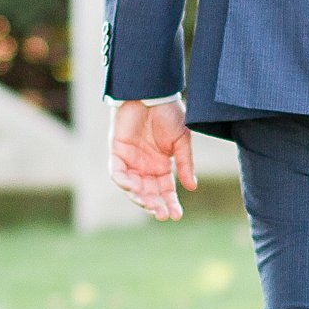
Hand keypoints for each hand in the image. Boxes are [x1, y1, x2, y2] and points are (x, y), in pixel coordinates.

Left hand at [109, 98, 196, 219]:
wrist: (151, 92)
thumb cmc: (168, 113)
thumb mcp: (182, 140)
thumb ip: (185, 164)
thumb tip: (191, 188)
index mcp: (162, 166)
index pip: (165, 191)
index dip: (170, 204)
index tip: (176, 215)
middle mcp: (145, 167)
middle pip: (149, 193)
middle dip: (155, 205)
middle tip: (161, 214)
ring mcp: (130, 160)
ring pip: (132, 188)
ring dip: (139, 198)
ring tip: (149, 204)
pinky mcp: (117, 152)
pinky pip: (117, 173)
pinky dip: (124, 182)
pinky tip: (133, 188)